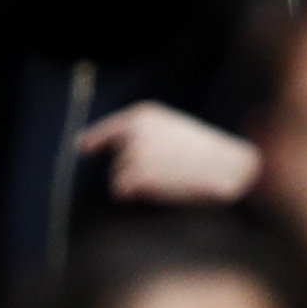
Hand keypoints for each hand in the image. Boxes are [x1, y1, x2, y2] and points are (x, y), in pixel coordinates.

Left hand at [80, 102, 261, 202]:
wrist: (224, 165)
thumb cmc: (203, 151)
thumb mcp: (172, 130)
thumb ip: (144, 136)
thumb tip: (118, 156)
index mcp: (144, 114)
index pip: (111, 126)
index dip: (95, 137)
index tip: (82, 147)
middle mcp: (134, 129)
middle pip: (117, 157)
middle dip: (131, 168)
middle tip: (165, 170)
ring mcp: (134, 151)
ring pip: (117, 175)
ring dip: (134, 182)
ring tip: (166, 177)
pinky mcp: (137, 174)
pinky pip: (121, 190)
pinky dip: (133, 193)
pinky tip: (157, 188)